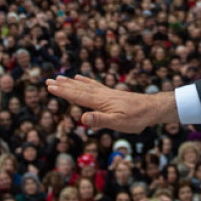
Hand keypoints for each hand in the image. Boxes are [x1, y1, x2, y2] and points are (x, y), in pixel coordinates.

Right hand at [46, 75, 177, 132]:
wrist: (151, 108)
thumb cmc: (136, 118)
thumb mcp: (118, 123)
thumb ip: (100, 120)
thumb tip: (82, 119)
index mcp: (100, 102)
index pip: (77, 96)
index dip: (63, 92)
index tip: (49, 87)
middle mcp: (101, 94)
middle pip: (78, 89)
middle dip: (63, 85)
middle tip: (48, 81)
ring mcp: (105, 92)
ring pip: (84, 85)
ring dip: (70, 82)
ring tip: (59, 77)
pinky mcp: (110, 93)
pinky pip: (93, 84)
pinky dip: (84, 81)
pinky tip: (79, 78)